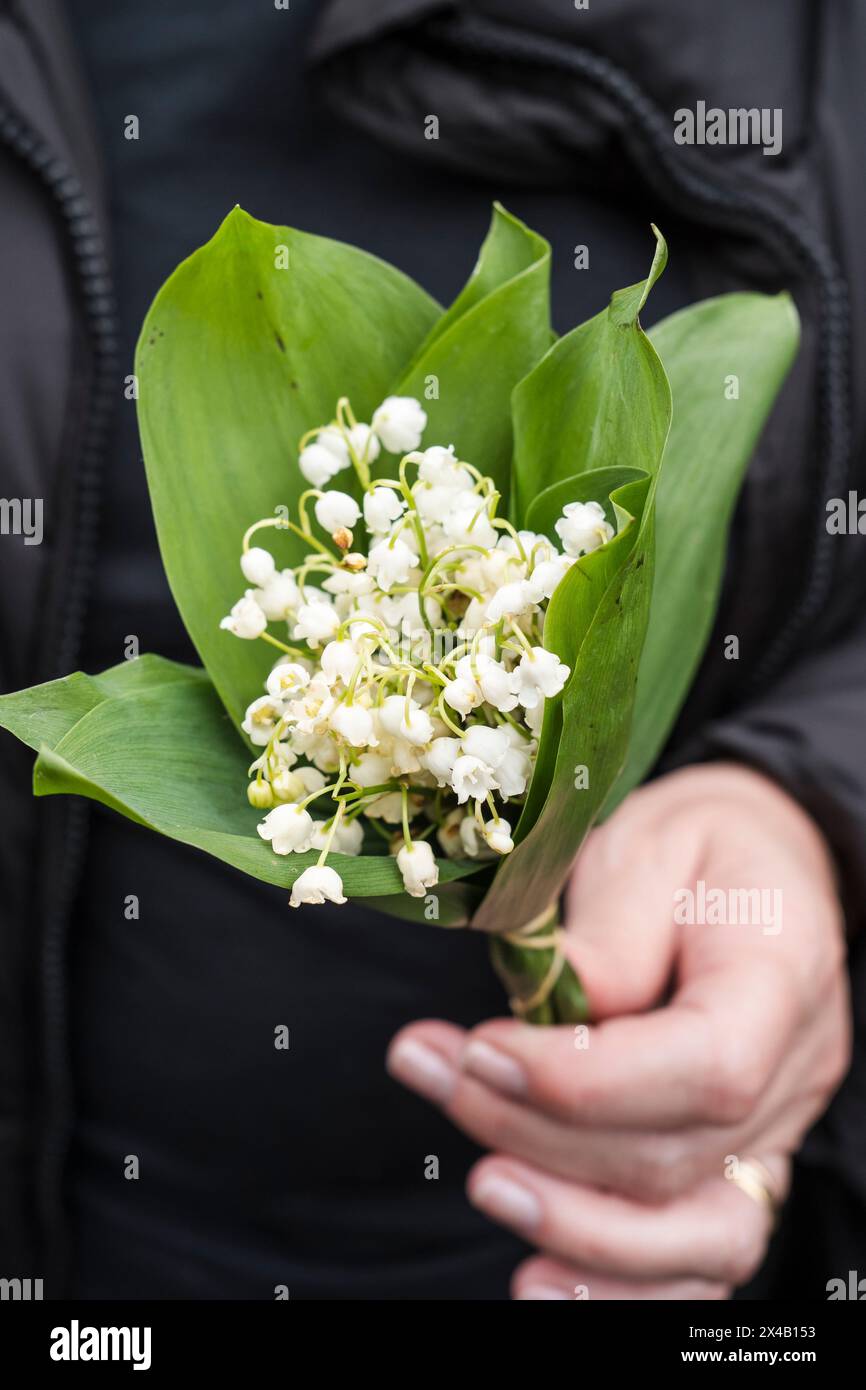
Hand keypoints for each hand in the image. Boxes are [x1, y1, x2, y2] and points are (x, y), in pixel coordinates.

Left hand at [387, 764, 851, 1298]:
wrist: (759, 866)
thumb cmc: (696, 849)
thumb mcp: (647, 847)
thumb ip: (606, 936)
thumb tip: (544, 1016)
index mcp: (782, 972)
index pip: (705, 1066)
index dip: (586, 1084)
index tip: (482, 1052)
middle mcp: (795, 1072)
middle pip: (675, 1155)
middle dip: (538, 1133)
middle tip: (435, 1075)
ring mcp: (777, 1132)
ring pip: (702, 1239)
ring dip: (577, 1230)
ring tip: (484, 1186)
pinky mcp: (741, 1167)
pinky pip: (698, 1258)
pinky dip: (621, 1287)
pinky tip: (537, 1280)